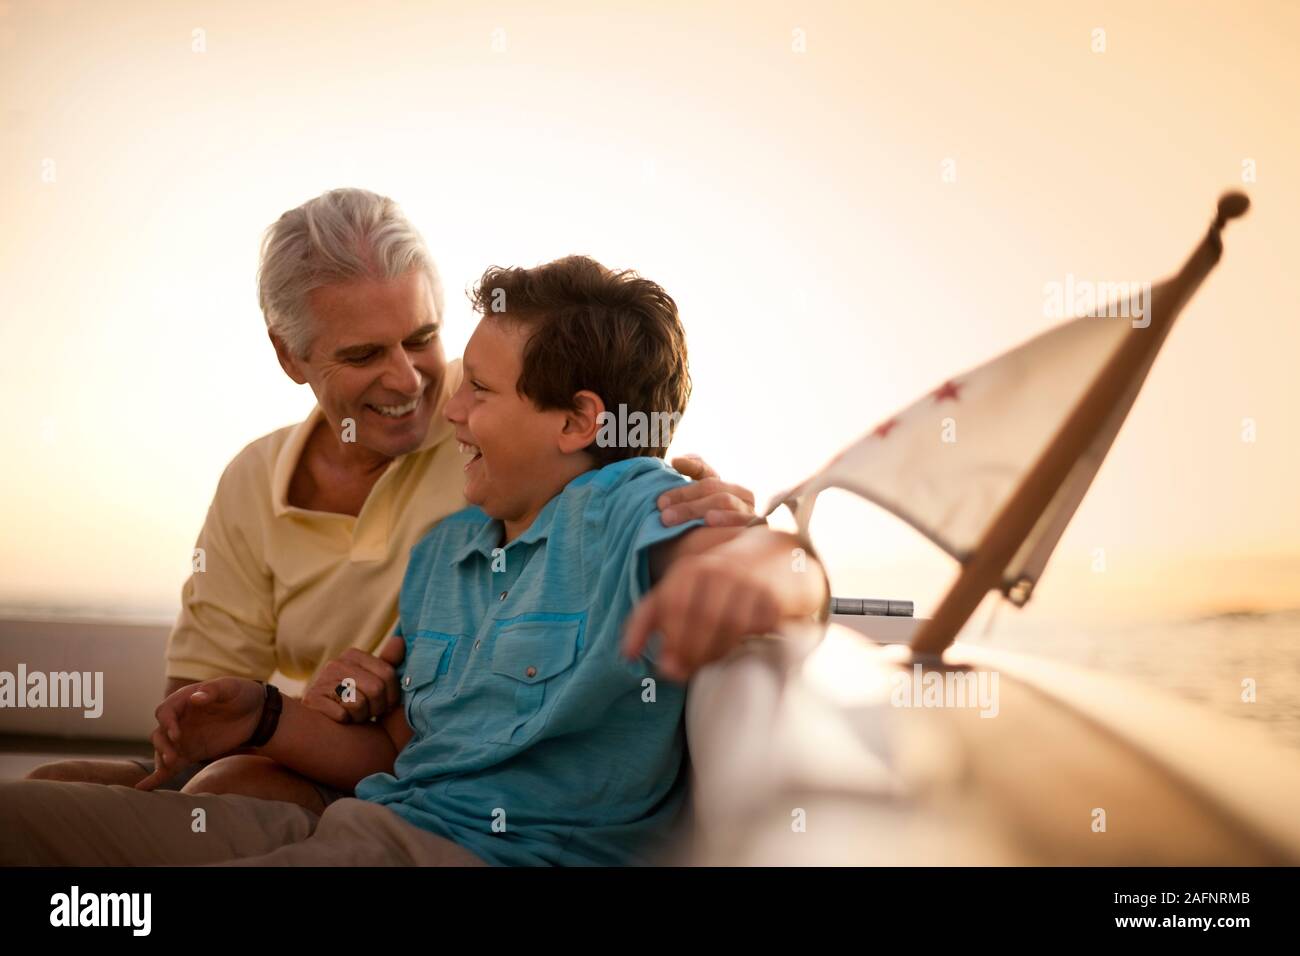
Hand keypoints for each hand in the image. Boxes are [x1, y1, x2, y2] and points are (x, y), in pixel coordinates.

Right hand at [136, 677, 264, 790]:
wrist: (257, 713)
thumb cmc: (242, 694)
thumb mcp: (231, 688)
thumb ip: (213, 691)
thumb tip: (195, 698)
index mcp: (184, 700)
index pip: (165, 712)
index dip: (167, 724)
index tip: (177, 735)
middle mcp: (179, 720)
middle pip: (159, 734)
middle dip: (163, 746)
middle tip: (173, 758)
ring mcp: (183, 738)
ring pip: (162, 750)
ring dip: (162, 760)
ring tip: (170, 768)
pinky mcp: (190, 754)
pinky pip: (170, 766)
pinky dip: (157, 777)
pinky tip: (143, 788)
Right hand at [302, 635, 404, 722]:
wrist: (322, 723)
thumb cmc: (354, 698)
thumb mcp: (373, 679)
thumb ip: (388, 662)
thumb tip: (400, 640)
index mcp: (354, 655)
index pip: (388, 674)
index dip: (392, 696)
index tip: (387, 705)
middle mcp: (337, 664)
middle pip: (376, 689)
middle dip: (377, 708)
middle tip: (369, 712)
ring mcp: (321, 680)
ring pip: (359, 703)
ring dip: (361, 716)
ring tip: (354, 714)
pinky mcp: (312, 699)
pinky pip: (342, 715)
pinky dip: (346, 721)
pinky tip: (340, 718)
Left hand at [621, 551, 781, 681]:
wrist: (769, 561)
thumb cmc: (712, 586)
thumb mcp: (676, 592)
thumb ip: (648, 621)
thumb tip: (627, 656)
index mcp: (688, 570)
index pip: (673, 604)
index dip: (668, 638)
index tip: (663, 668)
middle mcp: (716, 570)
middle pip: (701, 618)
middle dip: (690, 652)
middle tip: (683, 674)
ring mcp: (746, 581)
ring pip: (729, 626)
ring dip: (716, 652)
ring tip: (707, 662)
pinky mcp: (771, 596)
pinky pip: (756, 627)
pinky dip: (745, 642)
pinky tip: (736, 646)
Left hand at [659, 454, 756, 526]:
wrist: (739, 564)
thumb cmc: (712, 535)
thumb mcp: (699, 511)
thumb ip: (689, 486)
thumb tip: (677, 460)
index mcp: (727, 488)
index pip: (706, 473)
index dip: (690, 467)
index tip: (672, 469)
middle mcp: (741, 496)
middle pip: (711, 488)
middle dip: (683, 497)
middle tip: (661, 509)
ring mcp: (750, 512)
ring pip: (723, 500)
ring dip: (695, 508)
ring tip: (673, 517)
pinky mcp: (756, 530)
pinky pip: (741, 520)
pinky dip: (725, 518)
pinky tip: (708, 520)